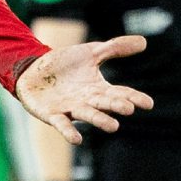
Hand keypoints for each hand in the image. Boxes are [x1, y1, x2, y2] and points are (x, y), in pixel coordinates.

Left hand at [15, 36, 152, 144]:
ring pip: (87, 114)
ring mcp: (70, 108)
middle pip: (104, 103)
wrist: (33, 70)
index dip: (134, 98)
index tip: (148, 104)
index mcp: (99, 88)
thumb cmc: (65, 64)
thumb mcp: (91, 52)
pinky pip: (62, 124)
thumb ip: (114, 48)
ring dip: (99, 120)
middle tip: (128, 109)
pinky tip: (77, 139)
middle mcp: (87, 101)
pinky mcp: (53, 114)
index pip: (120, 93)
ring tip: (113, 127)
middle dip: (116, 106)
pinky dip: (69, 131)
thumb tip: (144, 41)